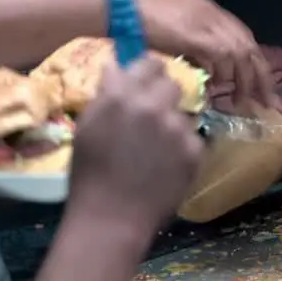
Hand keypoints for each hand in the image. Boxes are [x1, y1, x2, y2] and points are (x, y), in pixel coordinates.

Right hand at [68, 57, 203, 230]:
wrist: (112, 217)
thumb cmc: (90, 174)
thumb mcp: (87, 127)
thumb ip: (106, 94)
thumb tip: (117, 67)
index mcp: (121, 96)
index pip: (149, 63)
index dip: (149, 70)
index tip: (147, 80)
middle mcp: (152, 106)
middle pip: (171, 84)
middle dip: (163, 95)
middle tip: (153, 115)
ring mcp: (176, 129)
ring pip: (182, 113)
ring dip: (172, 124)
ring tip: (156, 150)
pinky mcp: (194, 151)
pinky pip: (192, 138)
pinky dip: (181, 148)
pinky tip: (165, 166)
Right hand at [133, 0, 278, 108]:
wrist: (116, 8)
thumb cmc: (136, 22)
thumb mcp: (174, 34)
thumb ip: (194, 48)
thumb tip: (208, 72)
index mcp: (209, 11)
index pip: (244, 38)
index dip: (255, 64)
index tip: (262, 88)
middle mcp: (212, 14)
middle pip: (249, 46)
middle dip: (260, 77)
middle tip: (268, 102)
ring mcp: (204, 21)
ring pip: (239, 53)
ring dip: (244, 81)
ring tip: (244, 103)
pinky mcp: (194, 32)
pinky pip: (221, 55)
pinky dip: (222, 74)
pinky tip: (218, 90)